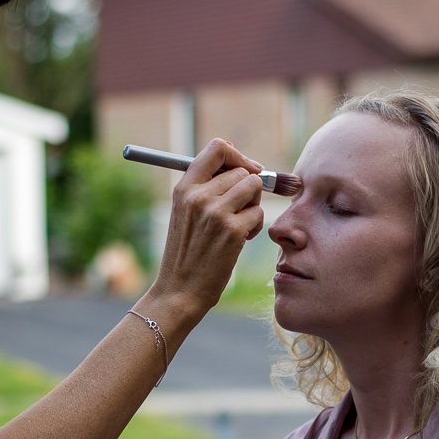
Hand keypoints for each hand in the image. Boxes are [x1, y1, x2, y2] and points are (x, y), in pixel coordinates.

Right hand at [147, 138, 266, 315]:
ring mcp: (216, 212)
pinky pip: (259, 213)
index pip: (219, 148)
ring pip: (254, 187)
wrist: (179, 290)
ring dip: (253, 206)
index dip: (238, 156)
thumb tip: (244, 163)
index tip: (245, 171)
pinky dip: (254, 227)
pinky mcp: (233, 230)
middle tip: (238, 211)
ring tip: (238, 224)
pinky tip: (239, 241)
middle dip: (248, 189)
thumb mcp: (185, 213)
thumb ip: (207, 187)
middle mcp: (198, 195)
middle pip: (243, 170)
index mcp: (184, 187)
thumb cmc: (187, 253)